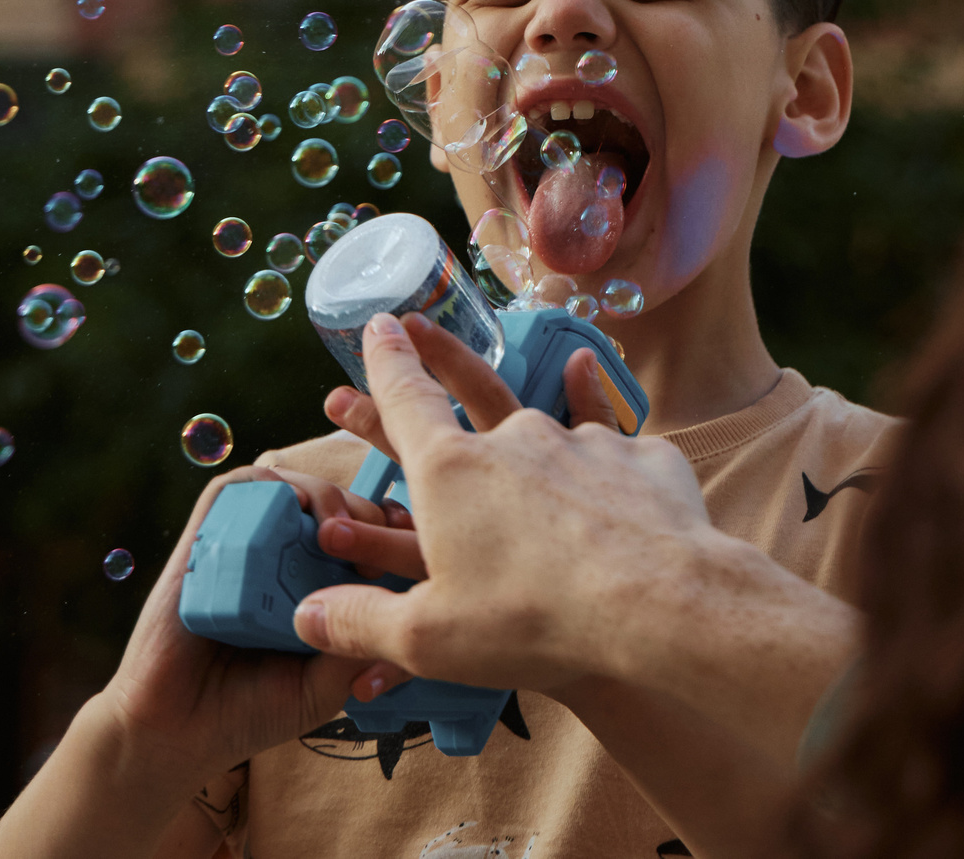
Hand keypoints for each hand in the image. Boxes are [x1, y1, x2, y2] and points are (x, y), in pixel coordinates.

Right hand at [0, 466, 398, 858]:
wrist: (175, 733)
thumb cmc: (251, 712)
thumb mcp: (327, 685)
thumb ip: (363, 646)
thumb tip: (411, 607)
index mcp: (311, 587)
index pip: (360, 533)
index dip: (392, 526)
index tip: (415, 543)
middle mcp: (279, 559)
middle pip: (333, 501)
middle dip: (368, 508)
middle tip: (387, 531)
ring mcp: (241, 547)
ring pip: (291, 487)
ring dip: (327, 496)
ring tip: (343, 529)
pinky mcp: (204, 540)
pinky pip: (237, 490)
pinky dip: (272, 491)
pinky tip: (299, 522)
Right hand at [289, 312, 715, 692]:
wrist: (658, 606)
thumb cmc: (533, 623)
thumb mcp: (428, 638)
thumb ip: (360, 621)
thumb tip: (306, 616)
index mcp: (451, 471)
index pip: (407, 401)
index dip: (387, 364)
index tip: (378, 325)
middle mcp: (513, 438)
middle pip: (472, 392)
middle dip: (443, 359)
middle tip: (421, 327)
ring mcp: (582, 441)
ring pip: (545, 432)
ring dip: (533, 449)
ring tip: (536, 484)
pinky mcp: (639, 458)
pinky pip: (612, 441)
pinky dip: (602, 441)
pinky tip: (603, 421)